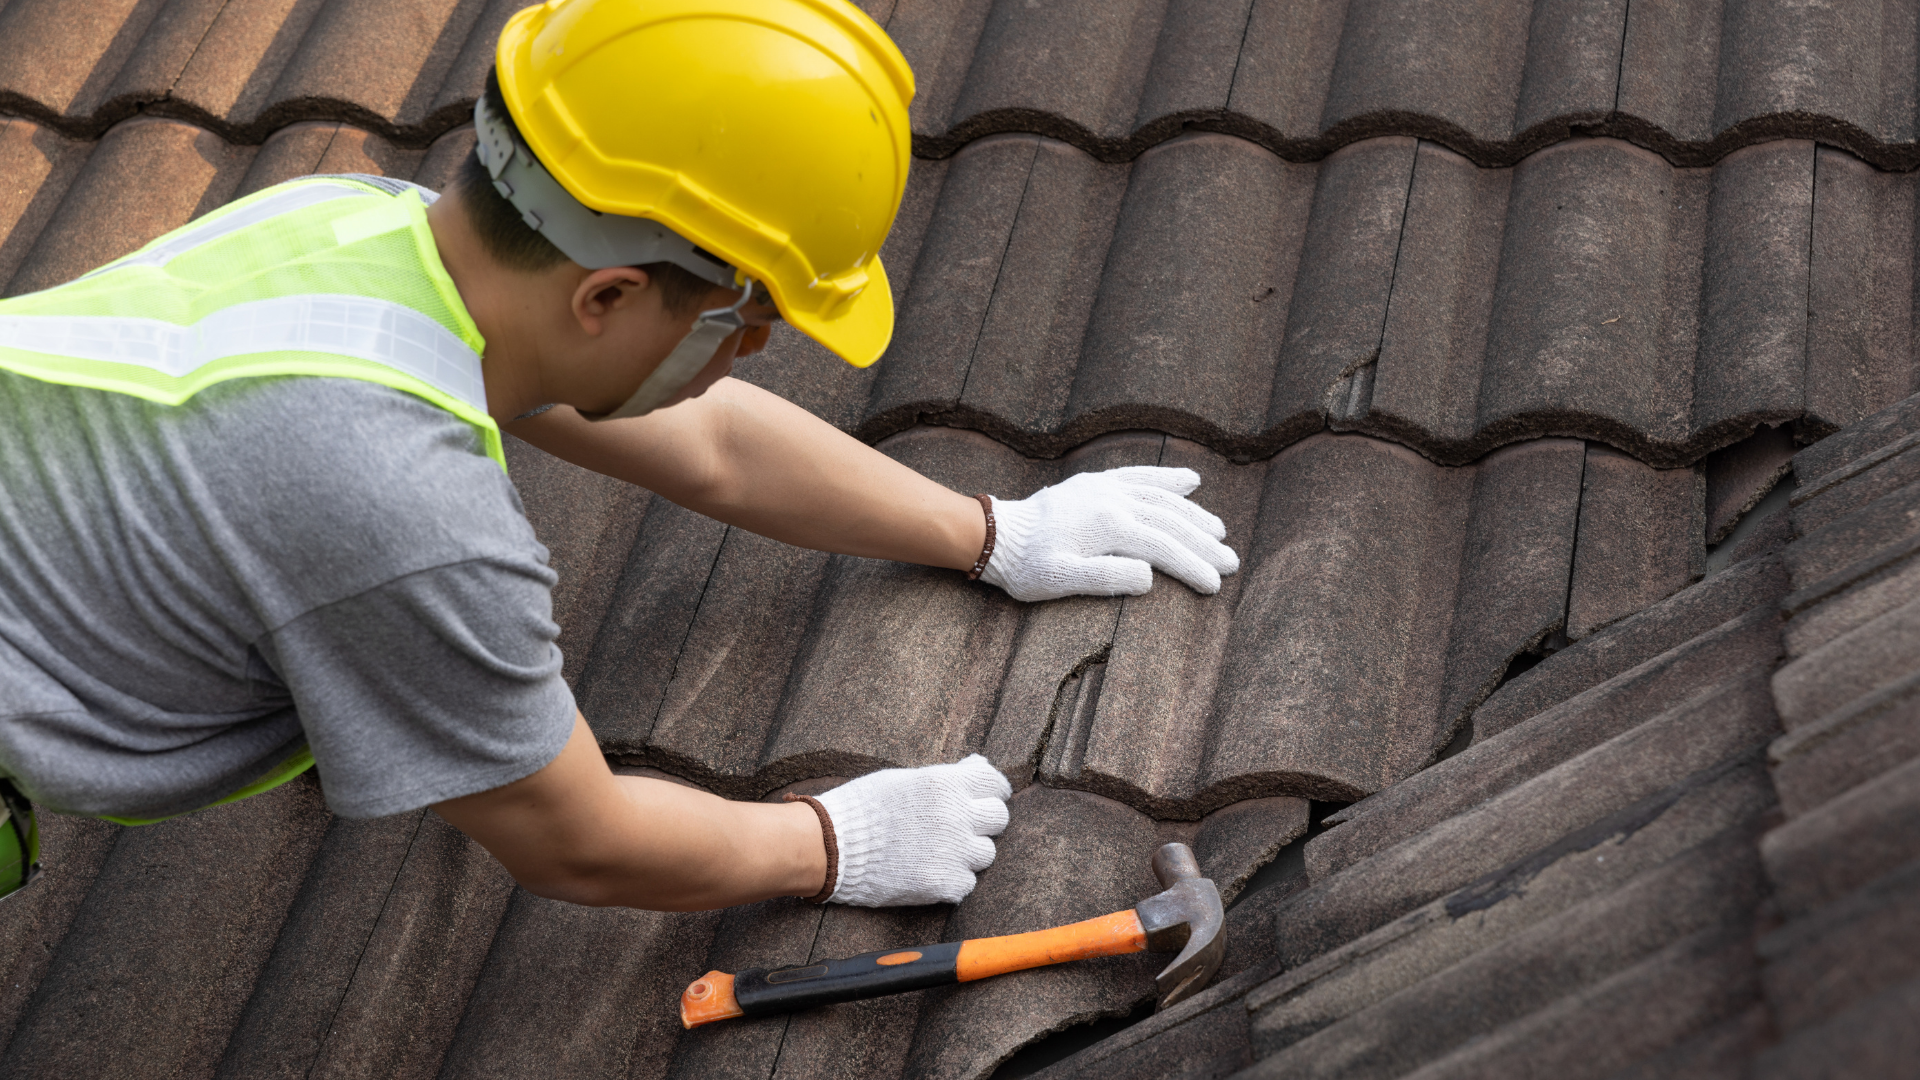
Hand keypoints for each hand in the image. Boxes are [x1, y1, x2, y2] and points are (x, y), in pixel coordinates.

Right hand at [813, 754, 1011, 905]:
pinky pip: (967, 883)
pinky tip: (930, 870)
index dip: (991, 791)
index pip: (995, 784)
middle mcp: (956, 816)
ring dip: (968, 852)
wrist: (831, 846)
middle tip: (961, 826)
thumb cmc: (864, 807)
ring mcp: (953, 852)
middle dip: (983, 821)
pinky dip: (953, 879)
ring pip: (986, 853)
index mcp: (946, 785)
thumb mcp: (905, 779)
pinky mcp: (943, 883)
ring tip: (940, 850)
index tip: (984, 798)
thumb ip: (946, 776)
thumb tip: (978, 765)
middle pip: (998, 818)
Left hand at [979, 467, 1239, 601]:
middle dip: (1203, 543)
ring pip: (1161, 498)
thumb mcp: (1061, 581)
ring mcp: (1105, 488)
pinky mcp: (1097, 483)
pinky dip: (1167, 479)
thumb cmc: (1027, 566)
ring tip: (1219, 531)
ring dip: (1193, 514)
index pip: (1163, 547)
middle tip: (1231, 562)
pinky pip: (1140, 476)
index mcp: (1108, 526)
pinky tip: (1191, 481)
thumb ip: (1105, 578)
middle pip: (1170, 521)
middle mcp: (1112, 500)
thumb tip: (1150, 575)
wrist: (996, 536)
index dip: (1192, 566)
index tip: (1215, 585)